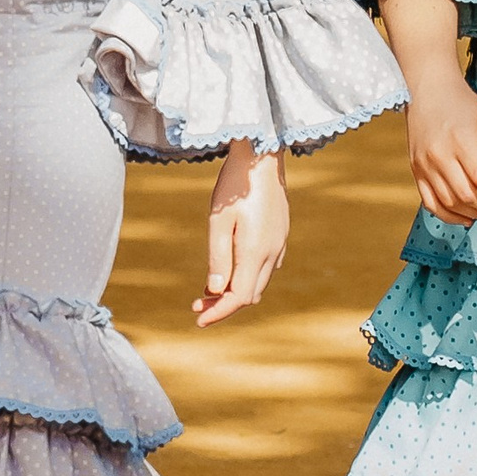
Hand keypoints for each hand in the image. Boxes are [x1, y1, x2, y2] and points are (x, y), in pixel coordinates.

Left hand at [199, 142, 287, 324]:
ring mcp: (280, 243)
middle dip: (224, 305)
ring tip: (208, 291)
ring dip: (235, 291)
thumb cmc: (235, 185)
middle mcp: (273, 252)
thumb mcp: (218, 220)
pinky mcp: (280, 234)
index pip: (239, 297)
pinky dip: (246, 276)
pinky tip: (229, 269)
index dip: (219, 313)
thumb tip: (214, 290)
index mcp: (256, 251)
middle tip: (196, 305)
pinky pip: (265, 267)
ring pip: (259, 282)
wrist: (261, 155)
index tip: (198, 320)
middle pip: (250, 294)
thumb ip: (218, 257)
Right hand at [407, 78, 476, 223]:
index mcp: (461, 140)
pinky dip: (450, 217)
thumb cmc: (463, 105)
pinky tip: (469, 218)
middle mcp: (439, 156)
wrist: (428, 91)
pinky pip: (431, 204)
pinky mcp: (416, 172)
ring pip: (451, 203)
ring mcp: (425, 166)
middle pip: (468, 195)